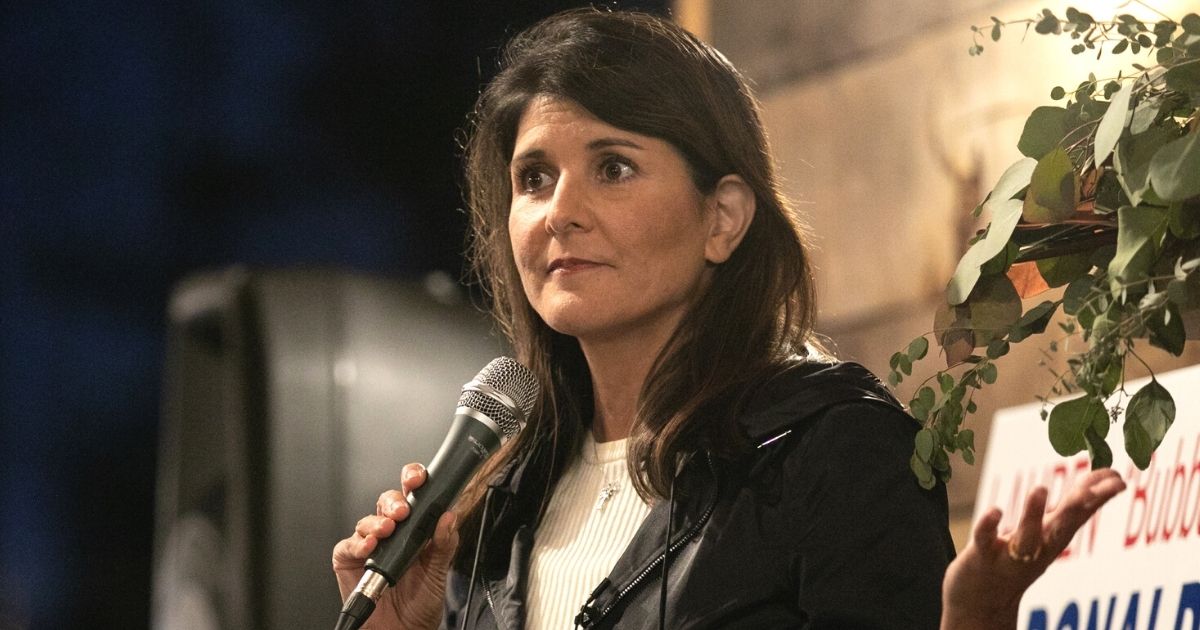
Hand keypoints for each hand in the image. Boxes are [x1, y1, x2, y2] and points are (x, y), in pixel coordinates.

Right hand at [332, 463, 459, 629]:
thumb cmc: (419, 603)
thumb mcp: (438, 572)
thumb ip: (444, 544)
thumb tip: (450, 516)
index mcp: (415, 528)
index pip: (413, 495)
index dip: (413, 480)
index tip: (419, 478)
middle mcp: (391, 532)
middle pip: (387, 502)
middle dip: (394, 501)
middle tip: (402, 511)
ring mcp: (369, 544)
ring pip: (368, 520)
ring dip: (377, 522)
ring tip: (387, 531)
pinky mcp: (348, 559)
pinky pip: (348, 544)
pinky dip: (357, 543)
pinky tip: (369, 546)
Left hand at [940, 468, 1124, 629]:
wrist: (984, 603)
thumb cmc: (1021, 557)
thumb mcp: (1051, 531)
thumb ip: (1074, 506)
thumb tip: (1107, 474)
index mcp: (1055, 537)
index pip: (1081, 514)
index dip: (1099, 496)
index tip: (1120, 478)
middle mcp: (1038, 546)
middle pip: (1062, 525)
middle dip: (1079, 506)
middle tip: (1100, 487)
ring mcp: (1011, 553)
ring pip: (1026, 534)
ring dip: (1033, 512)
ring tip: (1041, 489)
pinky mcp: (983, 557)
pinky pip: (985, 539)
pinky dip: (989, 526)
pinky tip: (994, 510)